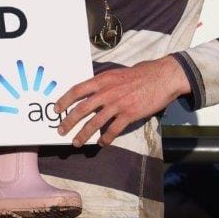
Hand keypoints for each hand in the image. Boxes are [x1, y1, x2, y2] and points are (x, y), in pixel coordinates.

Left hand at [55, 56, 189, 146]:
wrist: (161, 77)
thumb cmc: (138, 74)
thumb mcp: (115, 74)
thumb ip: (102, 83)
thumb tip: (90, 92)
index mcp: (102, 80)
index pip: (77, 90)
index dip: (65, 100)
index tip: (56, 108)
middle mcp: (107, 92)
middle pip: (82, 109)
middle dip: (69, 121)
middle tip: (60, 131)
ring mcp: (118, 104)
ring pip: (95, 123)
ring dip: (84, 134)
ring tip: (76, 143)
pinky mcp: (129, 115)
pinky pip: (114, 130)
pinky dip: (106, 138)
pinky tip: (102, 143)